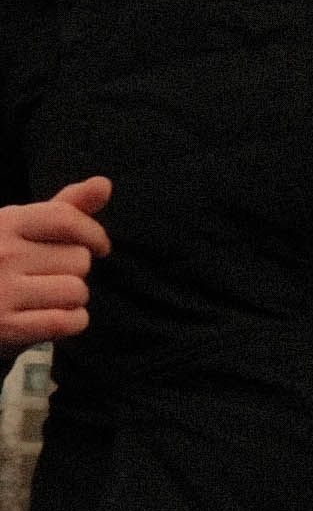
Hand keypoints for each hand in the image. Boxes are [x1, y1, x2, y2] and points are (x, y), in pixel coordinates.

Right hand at [0, 174, 109, 346]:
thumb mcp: (20, 229)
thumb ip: (64, 208)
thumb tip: (104, 184)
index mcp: (5, 223)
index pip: (66, 219)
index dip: (94, 234)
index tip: (100, 247)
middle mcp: (3, 254)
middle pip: (79, 258)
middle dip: (75, 270)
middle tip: (50, 277)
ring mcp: (3, 291)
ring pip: (77, 290)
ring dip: (73, 298)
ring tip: (49, 298)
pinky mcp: (7, 327)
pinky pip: (68, 321)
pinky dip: (72, 322)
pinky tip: (54, 317)